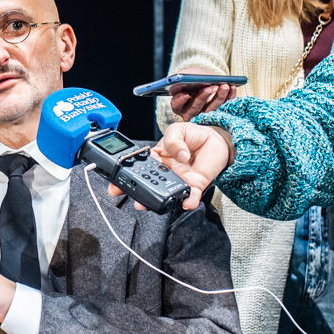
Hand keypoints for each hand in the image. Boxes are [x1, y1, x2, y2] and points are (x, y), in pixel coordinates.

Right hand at [110, 121, 234, 210]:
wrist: (216, 140)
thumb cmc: (194, 135)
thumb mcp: (177, 129)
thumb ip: (172, 140)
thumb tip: (177, 154)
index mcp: (157, 158)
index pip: (139, 168)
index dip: (127, 175)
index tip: (117, 183)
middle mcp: (166, 171)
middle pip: (149, 184)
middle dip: (138, 193)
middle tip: (132, 197)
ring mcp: (179, 179)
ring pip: (166, 194)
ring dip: (157, 200)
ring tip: (149, 204)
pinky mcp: (195, 185)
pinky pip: (190, 196)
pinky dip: (188, 201)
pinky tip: (185, 202)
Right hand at [168, 67, 237, 120]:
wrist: (205, 79)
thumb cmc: (193, 77)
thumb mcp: (187, 74)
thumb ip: (181, 76)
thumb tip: (179, 77)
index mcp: (178, 104)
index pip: (176, 105)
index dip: (180, 100)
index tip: (186, 94)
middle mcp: (189, 113)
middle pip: (194, 108)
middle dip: (203, 96)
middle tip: (211, 87)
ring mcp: (204, 116)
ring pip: (211, 110)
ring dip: (219, 97)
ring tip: (225, 86)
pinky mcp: (217, 114)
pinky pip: (224, 108)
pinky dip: (229, 97)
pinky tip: (232, 88)